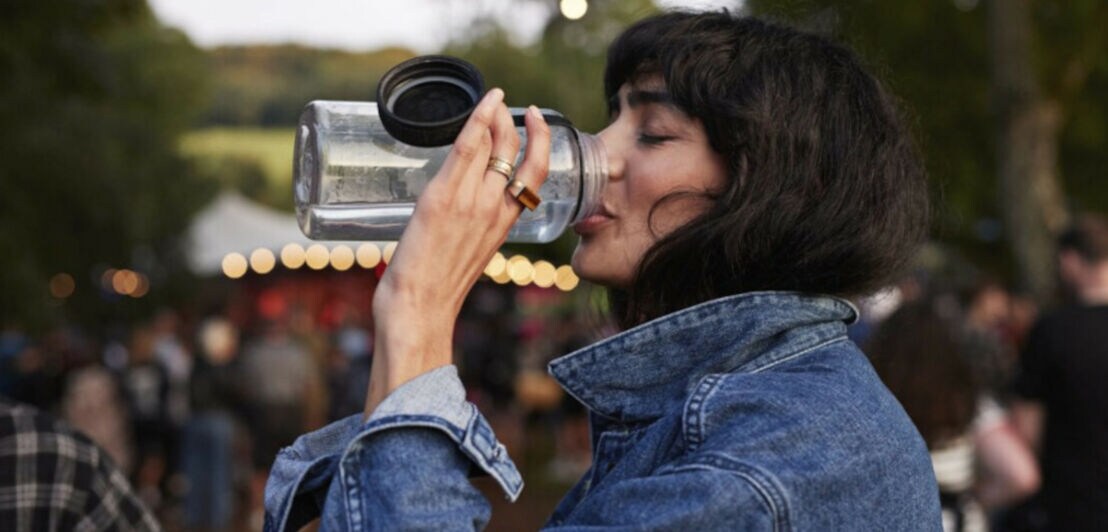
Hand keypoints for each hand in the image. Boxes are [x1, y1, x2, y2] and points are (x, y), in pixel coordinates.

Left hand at [365, 89, 550, 415]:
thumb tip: (460, 213)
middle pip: (516, 152)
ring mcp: (471, 203)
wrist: (421, 311)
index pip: (535, 173)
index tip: (532, 120)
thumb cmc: (437, 291)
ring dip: (495, 115)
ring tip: (491, 99)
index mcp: (505, 224)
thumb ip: (471, 228)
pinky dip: (477, 122)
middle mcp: (495, 209)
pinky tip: (482, 104)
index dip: (540, 141)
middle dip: (511, 121)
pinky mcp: (443, 199)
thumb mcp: (468, 254)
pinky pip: (467, 151)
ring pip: (494, 146)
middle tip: (500, 104)